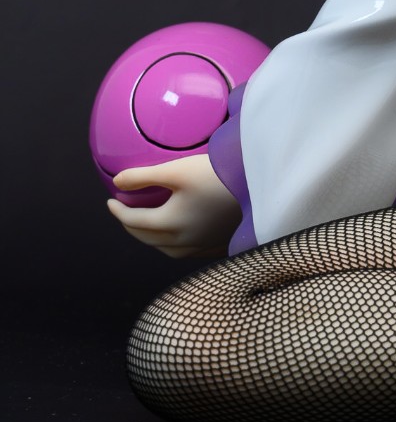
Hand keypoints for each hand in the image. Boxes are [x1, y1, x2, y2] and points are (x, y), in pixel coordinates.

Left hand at [108, 152, 240, 258]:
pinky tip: (180, 234)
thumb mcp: (177, 169)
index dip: (118, 211)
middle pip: (148, 239)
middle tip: (125, 212)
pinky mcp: (218, 244)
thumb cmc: (217, 175)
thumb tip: (117, 182)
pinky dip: (175, 244)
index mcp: (169, 224)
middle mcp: (183, 242)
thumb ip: (144, 176)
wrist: (258, 186)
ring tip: (149, 224)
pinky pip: (188, 251)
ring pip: (167, 250)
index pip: (134, 222)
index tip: (110, 200)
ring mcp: (202, 246)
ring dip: (152, 239)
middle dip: (131, 226)